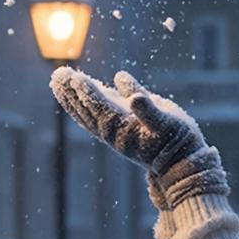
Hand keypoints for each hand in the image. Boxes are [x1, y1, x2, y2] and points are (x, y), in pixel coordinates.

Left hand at [50, 67, 204, 174]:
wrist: (180, 163)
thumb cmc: (177, 141)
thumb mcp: (167, 124)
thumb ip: (149, 110)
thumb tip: (134, 97)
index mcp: (125, 126)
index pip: (101, 107)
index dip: (88, 92)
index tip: (75, 78)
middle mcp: (115, 131)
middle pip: (88, 109)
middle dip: (72, 92)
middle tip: (58, 74)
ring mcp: (115, 132)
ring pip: (87, 113)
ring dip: (72, 97)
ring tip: (57, 80)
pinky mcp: (118, 131)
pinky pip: (94, 119)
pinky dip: (83, 107)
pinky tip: (75, 98)